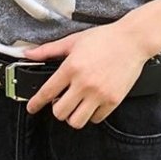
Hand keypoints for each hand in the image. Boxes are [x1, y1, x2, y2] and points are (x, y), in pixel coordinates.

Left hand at [23, 23, 148, 128]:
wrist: (132, 40)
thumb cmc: (103, 38)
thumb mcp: (73, 40)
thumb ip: (49, 50)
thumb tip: (28, 53)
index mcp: (72, 67)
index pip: (47, 92)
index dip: (36, 103)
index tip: (32, 107)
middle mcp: (84, 83)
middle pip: (60, 112)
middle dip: (56, 109)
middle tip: (60, 101)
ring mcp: (99, 94)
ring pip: (77, 121)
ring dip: (73, 115)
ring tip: (75, 104)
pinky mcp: (113, 101)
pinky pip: (96, 119)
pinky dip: (91, 114)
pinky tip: (91, 103)